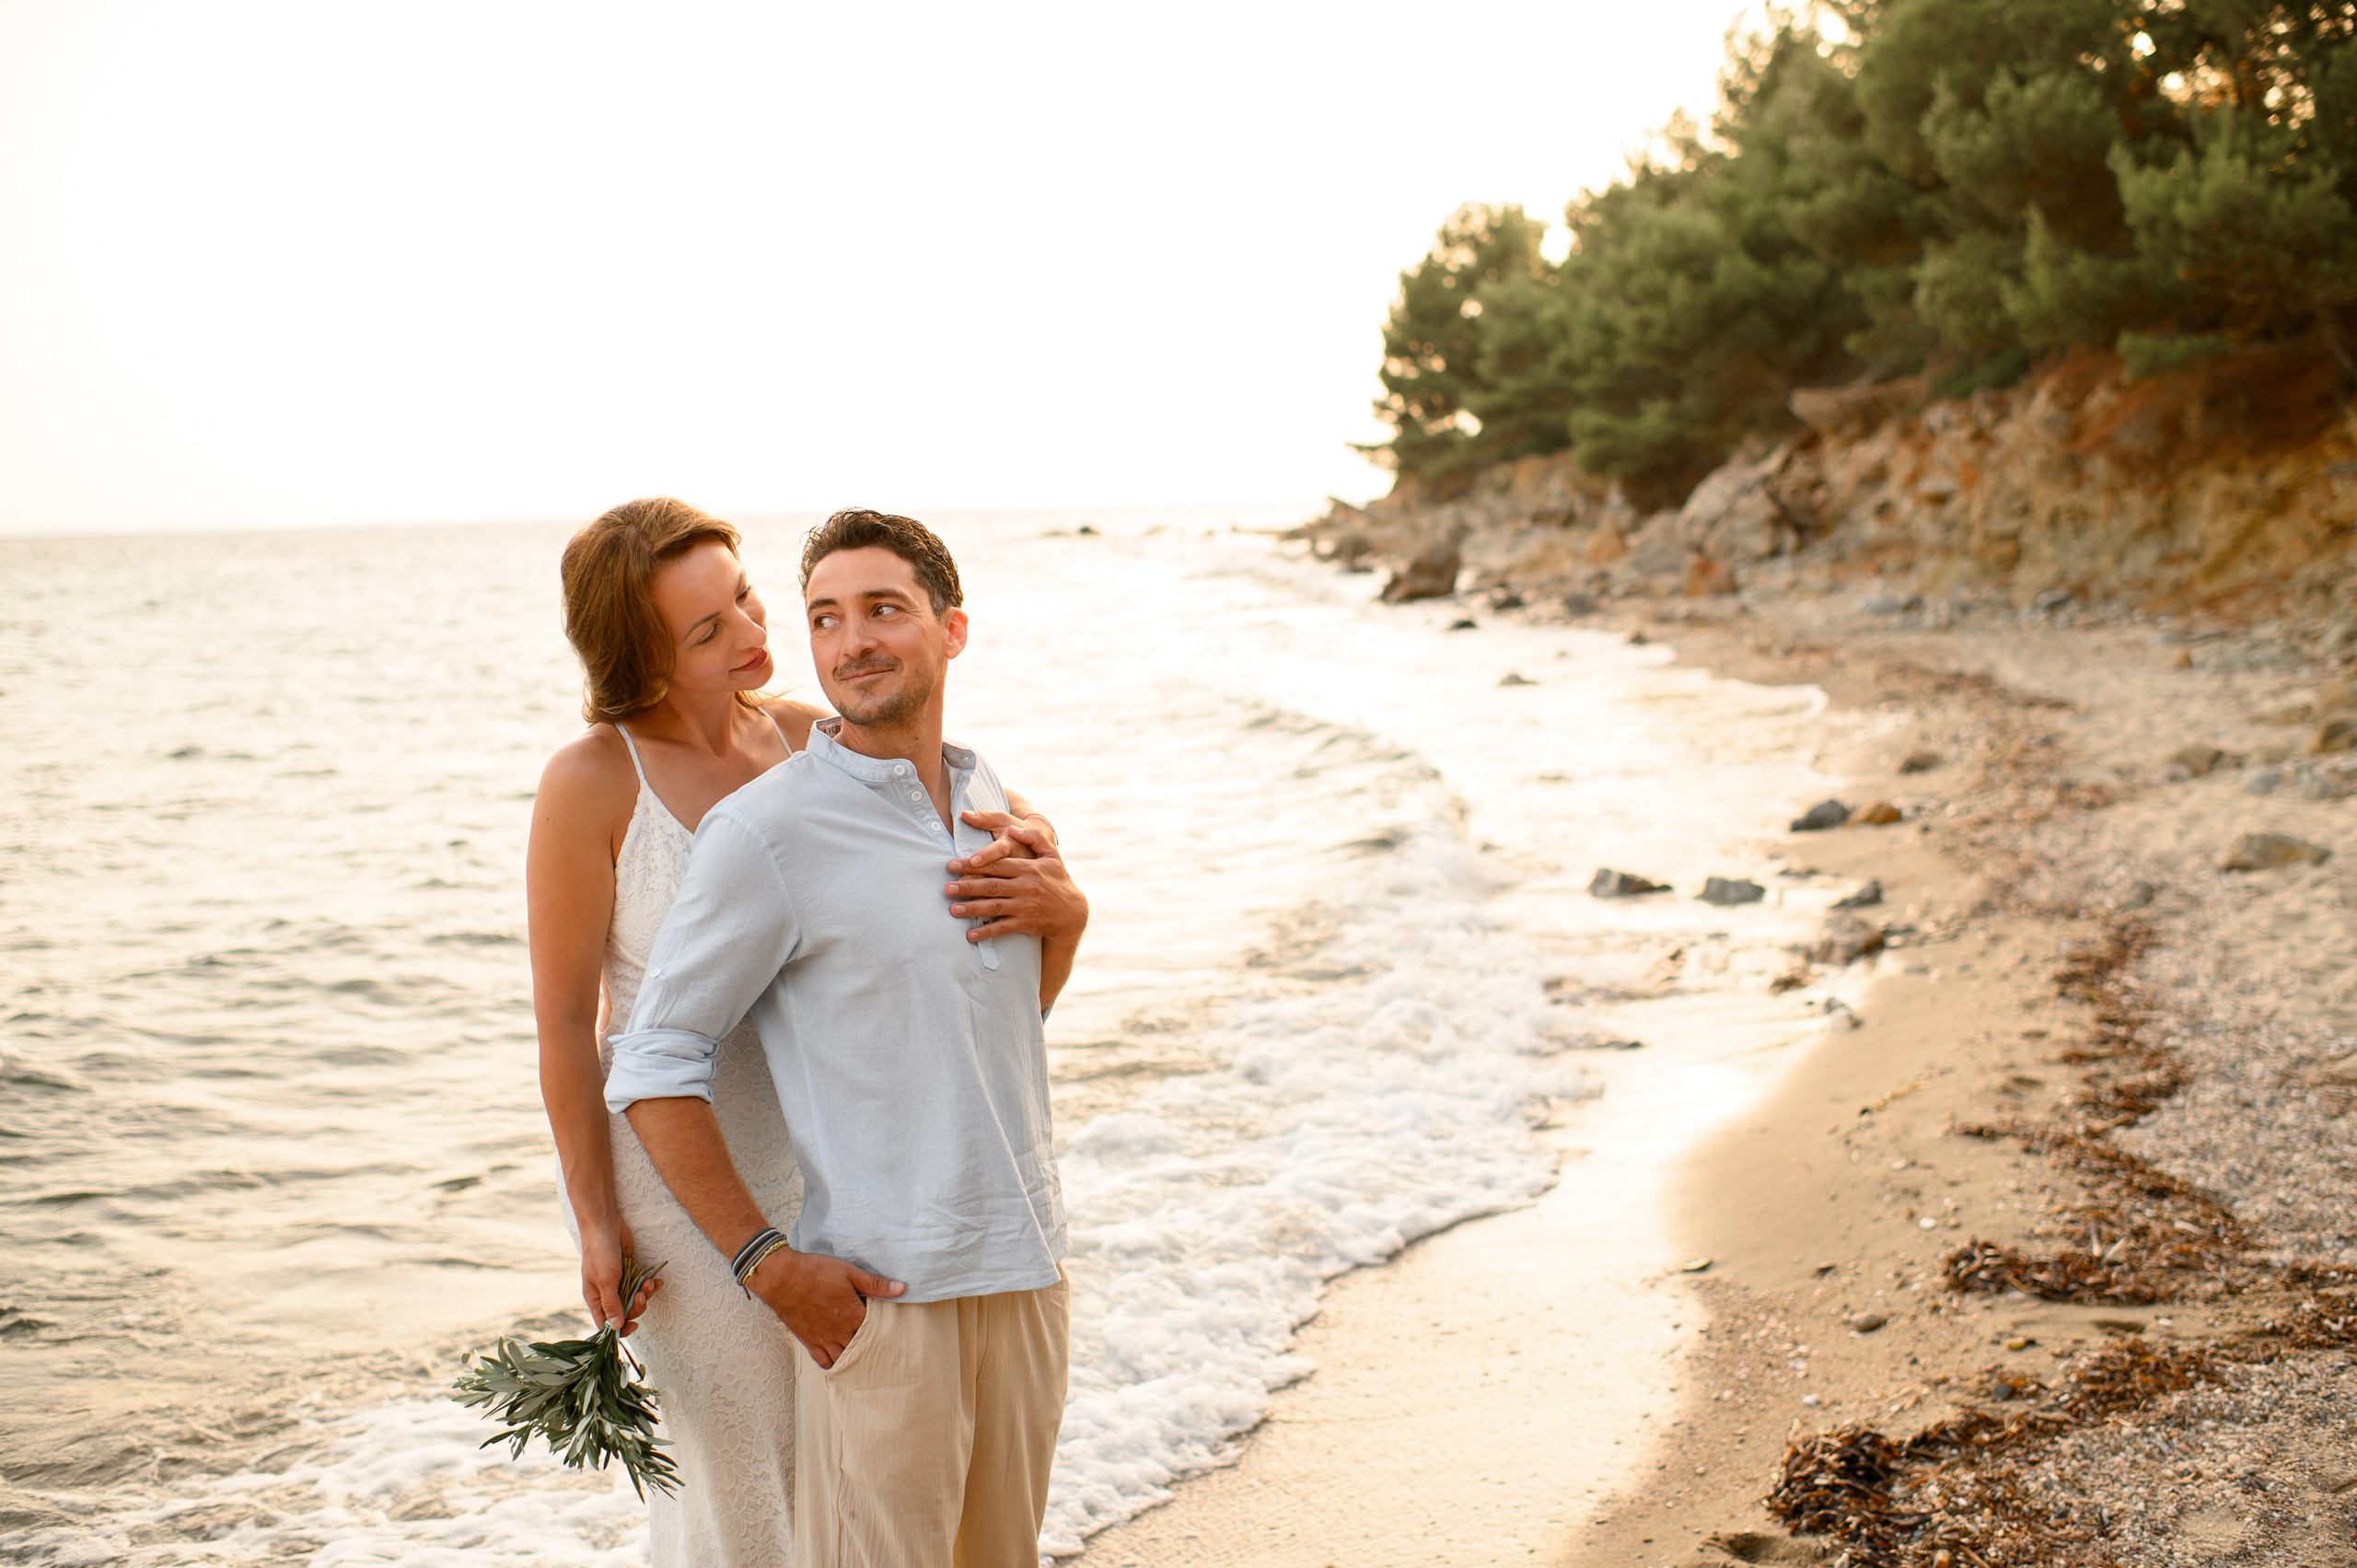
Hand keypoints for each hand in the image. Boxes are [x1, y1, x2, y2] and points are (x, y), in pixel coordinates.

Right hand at [581, 1217, 661, 1334]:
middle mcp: (607, 1293)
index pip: (606, 1323)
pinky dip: (650, 1284)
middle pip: (625, 1312)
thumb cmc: (600, 1253)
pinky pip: (642, 1284)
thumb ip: (612, 1304)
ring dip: (646, 1293)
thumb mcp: (605, 1280)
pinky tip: (657, 1280)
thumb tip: (616, 1327)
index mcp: (596, 1299)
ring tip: (650, 1283)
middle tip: (642, 1295)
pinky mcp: (630, 1272)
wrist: (606, 1224)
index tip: (634, 1326)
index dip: (619, 1328)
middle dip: (637, 1306)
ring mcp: (619, 1282)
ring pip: (636, 1298)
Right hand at [746, 1248, 904, 1367]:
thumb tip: (902, 1288)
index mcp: (852, 1316)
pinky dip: (835, 1365)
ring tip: (866, 1356)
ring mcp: (823, 1340)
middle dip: (873, 1348)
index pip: (877, 1332)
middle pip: (863, 1349)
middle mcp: (839, 1333)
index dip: (886, 1332)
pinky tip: (841, 1361)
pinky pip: (824, 1362)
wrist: (781, 1277)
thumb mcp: (849, 1272)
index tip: (893, 1331)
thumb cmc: (815, 1271)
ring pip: (845, 1359)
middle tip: (883, 1347)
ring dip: (856, 1358)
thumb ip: (875, 1284)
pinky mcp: (809, 1342)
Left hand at [944, 820, 1088, 942]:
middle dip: (967, 887)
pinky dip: (987, 931)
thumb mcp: (1052, 856)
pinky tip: (970, 934)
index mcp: (1028, 869)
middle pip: (991, 886)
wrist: (1073, 913)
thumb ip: (1035, 838)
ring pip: (994, 907)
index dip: (974, 864)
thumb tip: (1014, 828)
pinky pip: (1003, 928)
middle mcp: (1025, 887)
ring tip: (953, 909)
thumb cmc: (1059, 880)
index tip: (954, 864)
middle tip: (947, 887)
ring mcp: (1025, 907)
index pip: (997, 865)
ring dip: (972, 909)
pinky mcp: (1025, 924)